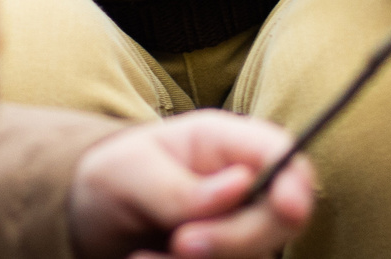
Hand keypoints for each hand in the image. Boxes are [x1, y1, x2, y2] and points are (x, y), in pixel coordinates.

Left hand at [68, 112, 314, 258]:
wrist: (94, 223)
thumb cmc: (117, 179)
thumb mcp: (131, 172)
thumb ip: (179, 185)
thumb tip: (241, 186)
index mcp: (228, 144)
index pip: (283, 154)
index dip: (296, 182)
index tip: (287, 209)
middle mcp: (247, 189)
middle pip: (282, 219)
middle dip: (236, 238)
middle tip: (180, 244)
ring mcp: (242, 230)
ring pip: (255, 258)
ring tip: (143, 258)